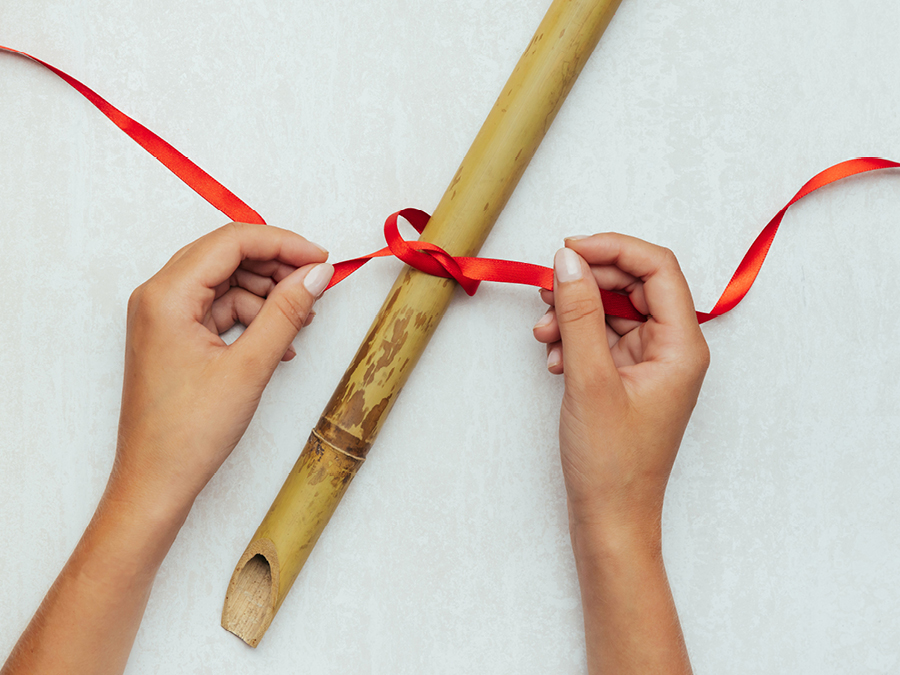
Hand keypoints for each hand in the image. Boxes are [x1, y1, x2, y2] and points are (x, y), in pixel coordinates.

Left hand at [112, 221, 333, 513]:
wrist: (156, 482)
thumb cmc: (188, 432)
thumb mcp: (250, 367)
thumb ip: (286, 312)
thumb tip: (316, 274)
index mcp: (166, 295)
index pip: (232, 241)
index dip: (283, 243)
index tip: (321, 259)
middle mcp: (158, 297)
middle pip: (226, 256)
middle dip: (275, 266)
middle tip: (316, 284)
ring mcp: (163, 317)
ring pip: (225, 282)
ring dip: (266, 294)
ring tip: (301, 319)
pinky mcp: (173, 336)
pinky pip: (218, 309)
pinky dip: (251, 318)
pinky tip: (279, 342)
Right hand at [532, 233, 708, 533]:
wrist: (610, 517)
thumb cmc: (611, 461)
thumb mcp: (589, 379)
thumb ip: (579, 314)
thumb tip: (568, 259)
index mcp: (682, 346)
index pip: (658, 269)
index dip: (613, 249)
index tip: (568, 249)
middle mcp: (673, 349)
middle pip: (634, 285)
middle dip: (588, 282)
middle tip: (548, 290)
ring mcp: (651, 363)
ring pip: (614, 311)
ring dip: (575, 313)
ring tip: (543, 334)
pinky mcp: (628, 378)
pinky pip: (603, 338)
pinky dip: (575, 339)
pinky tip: (553, 359)